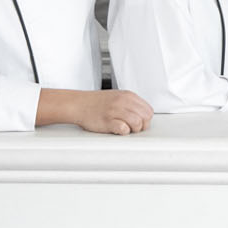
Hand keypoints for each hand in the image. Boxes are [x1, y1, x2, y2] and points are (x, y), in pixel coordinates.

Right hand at [35, 87, 152, 133]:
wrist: (79, 104)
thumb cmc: (97, 103)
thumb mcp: (118, 97)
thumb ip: (131, 104)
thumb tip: (144, 116)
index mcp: (128, 96)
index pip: (148, 110)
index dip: (146, 120)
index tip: (140, 124)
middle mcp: (123, 101)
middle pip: (145, 117)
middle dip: (142, 126)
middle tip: (133, 129)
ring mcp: (115, 110)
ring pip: (137, 123)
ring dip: (133, 130)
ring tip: (125, 130)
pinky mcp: (107, 121)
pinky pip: (123, 129)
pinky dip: (123, 131)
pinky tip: (118, 130)